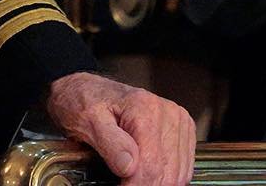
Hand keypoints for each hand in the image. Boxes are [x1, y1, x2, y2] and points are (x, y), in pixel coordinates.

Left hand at [46, 73, 194, 185]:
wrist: (86, 90)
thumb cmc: (83, 101)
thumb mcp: (86, 119)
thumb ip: (109, 142)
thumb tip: (129, 166)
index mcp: (145, 107)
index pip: (151, 164)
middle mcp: (167, 113)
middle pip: (168, 173)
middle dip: (145, 185)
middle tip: (123, 184)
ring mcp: (177, 123)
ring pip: (177, 175)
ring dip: (155, 183)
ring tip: (130, 179)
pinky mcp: (182, 133)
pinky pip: (181, 169)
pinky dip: (164, 178)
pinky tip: (144, 175)